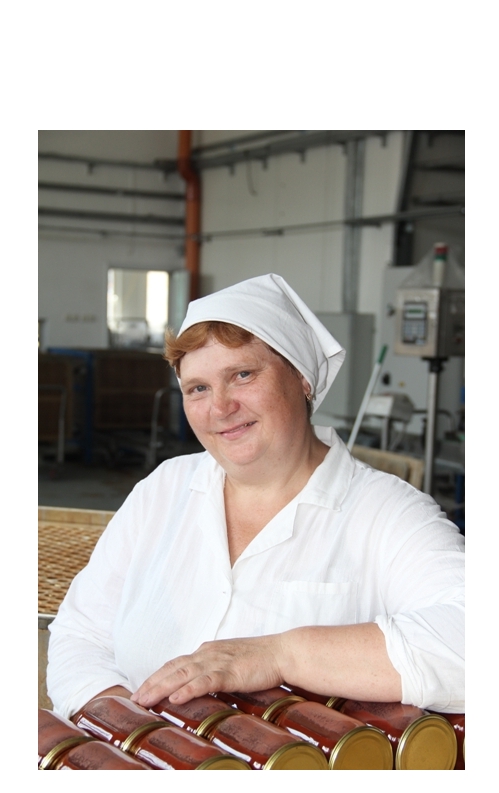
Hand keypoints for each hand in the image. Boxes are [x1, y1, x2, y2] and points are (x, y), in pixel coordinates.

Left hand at [130, 634, 283, 706]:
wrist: (283, 652)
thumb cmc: (260, 659)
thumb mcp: (230, 661)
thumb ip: (214, 669)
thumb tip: (199, 683)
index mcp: (207, 650)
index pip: (176, 663)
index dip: (157, 676)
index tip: (142, 689)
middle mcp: (208, 653)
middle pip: (173, 668)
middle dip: (152, 683)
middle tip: (136, 698)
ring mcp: (218, 661)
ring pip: (183, 674)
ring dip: (162, 687)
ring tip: (146, 699)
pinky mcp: (230, 672)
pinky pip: (205, 681)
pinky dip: (188, 689)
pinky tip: (176, 698)